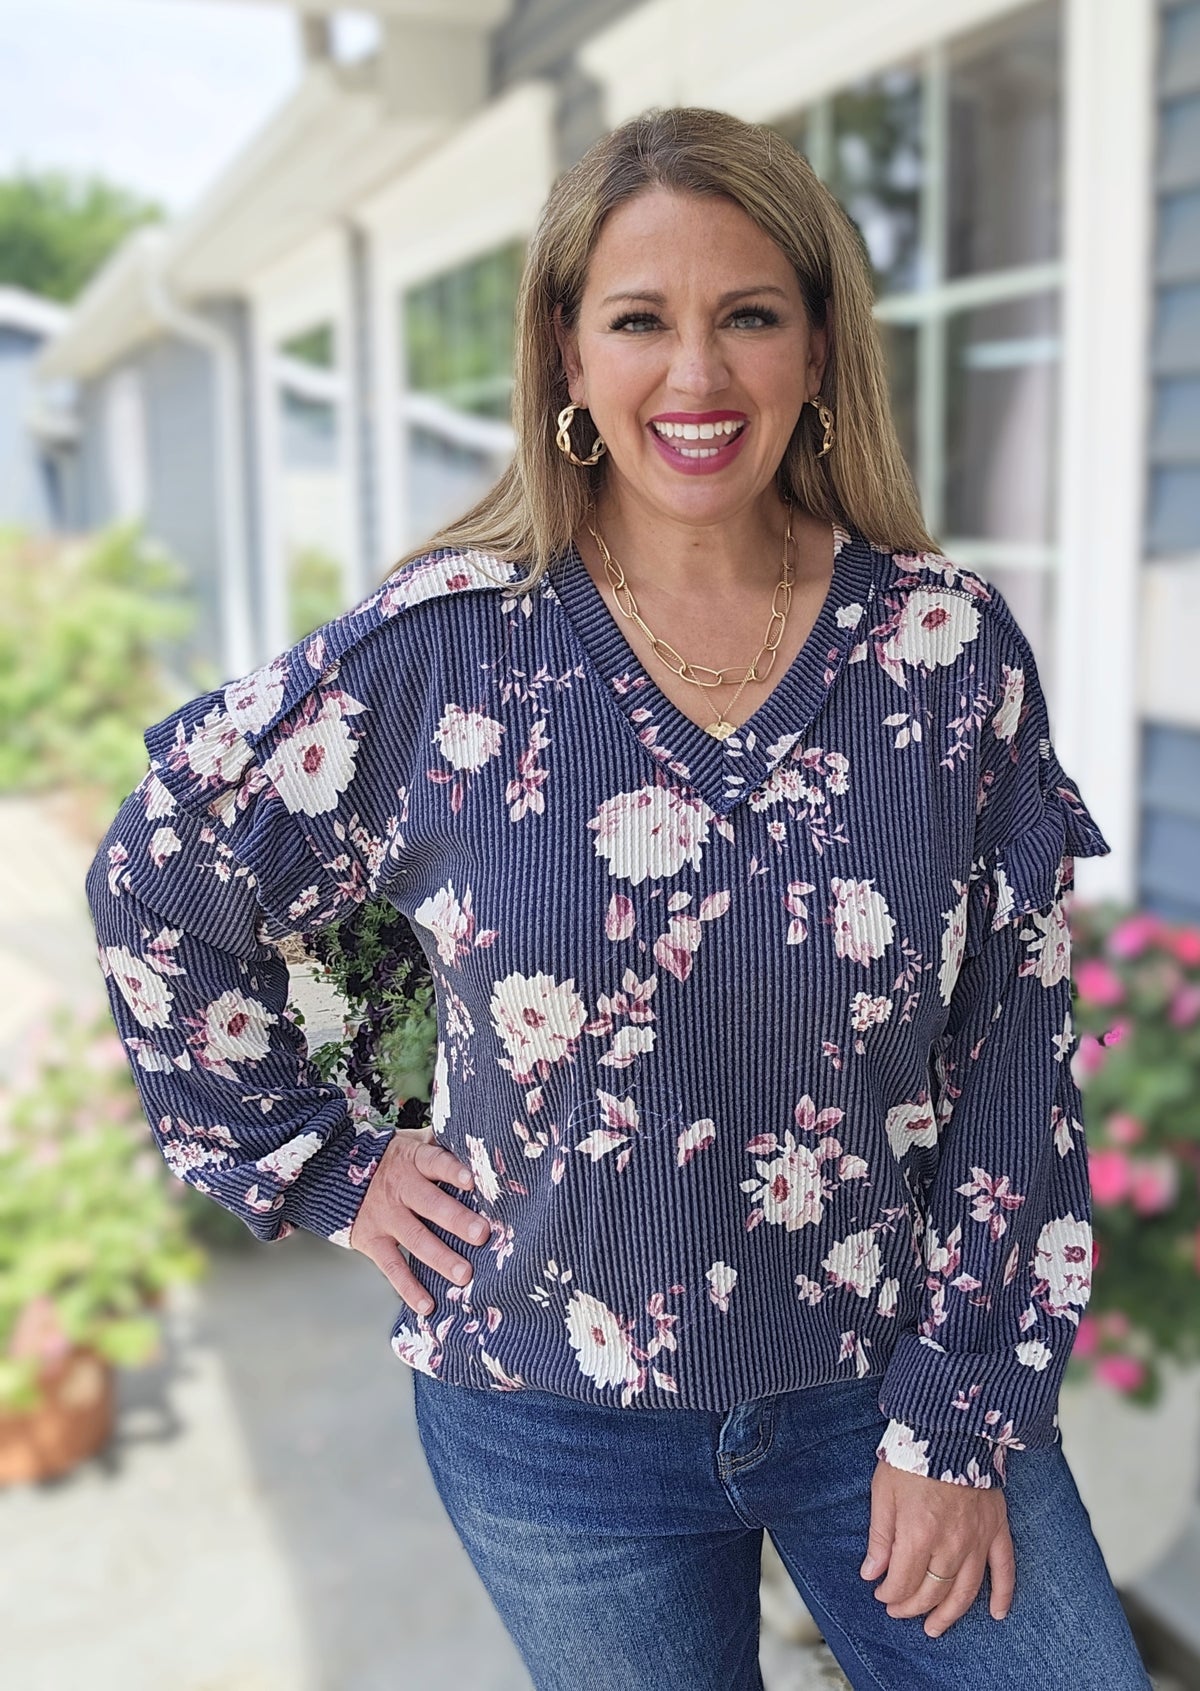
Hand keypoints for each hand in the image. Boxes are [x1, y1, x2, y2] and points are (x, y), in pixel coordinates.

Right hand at [348, 1128, 490, 1314]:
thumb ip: (437, 1142)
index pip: (434, 1163)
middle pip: (430, 1204)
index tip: (472, 1180)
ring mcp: (385, 1218)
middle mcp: (400, 1190)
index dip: (452, 1171)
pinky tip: (428, 1305)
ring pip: (416, 1239)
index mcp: (412, 1161)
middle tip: (482, 1234)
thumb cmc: (386, 1159)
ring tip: (465, 1275)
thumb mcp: (408, 1141)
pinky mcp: (372, 1241)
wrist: (331, 1172)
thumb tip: (474, 1133)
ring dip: (441, 1258)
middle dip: (456, 1220)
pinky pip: (392, 1267)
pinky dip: (409, 1288)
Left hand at [859, 1460, 1014, 1637]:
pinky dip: (1003, 1595)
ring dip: (949, 1614)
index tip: (881, 1592)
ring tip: (934, 1628)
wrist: (952, 1427)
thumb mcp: (884, 1491)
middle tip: (899, 1610)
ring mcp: (977, 1539)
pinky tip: (997, 1613)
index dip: (890, 1594)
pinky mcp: (997, 1530)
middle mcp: (951, 1544)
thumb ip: (879, 1536)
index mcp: (918, 1533)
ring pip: (965, 1591)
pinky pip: (1005, 1570)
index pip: (903, 1582)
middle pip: (932, 1591)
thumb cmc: (914, 1456)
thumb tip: (871, 1573)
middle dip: (912, 1606)